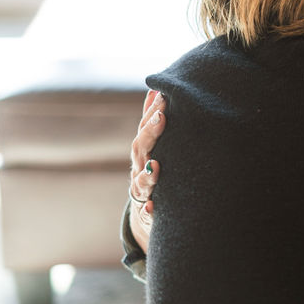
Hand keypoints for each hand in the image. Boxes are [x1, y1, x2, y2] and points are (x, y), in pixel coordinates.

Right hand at [129, 90, 165, 243]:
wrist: (149, 212)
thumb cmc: (155, 171)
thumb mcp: (153, 146)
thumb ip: (152, 121)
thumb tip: (154, 90)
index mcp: (143, 152)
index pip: (145, 130)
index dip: (151, 114)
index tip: (164, 97)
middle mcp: (139, 169)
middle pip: (140, 150)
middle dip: (150, 133)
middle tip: (162, 117)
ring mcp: (142, 190)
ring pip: (141, 182)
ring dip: (147, 174)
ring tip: (155, 166)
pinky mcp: (147, 212)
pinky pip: (147, 212)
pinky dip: (149, 209)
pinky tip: (153, 206)